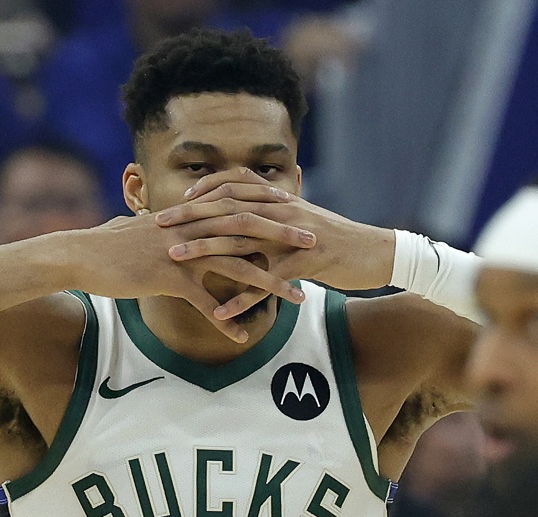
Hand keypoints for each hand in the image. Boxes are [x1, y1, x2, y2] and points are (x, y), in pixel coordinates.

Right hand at [72, 208, 310, 341]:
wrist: (80, 255)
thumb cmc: (110, 244)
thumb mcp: (144, 229)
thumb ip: (168, 226)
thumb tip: (174, 222)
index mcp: (191, 216)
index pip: (240, 209)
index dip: (271, 213)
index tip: (298, 216)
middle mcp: (192, 229)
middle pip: (249, 232)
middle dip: (284, 239)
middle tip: (316, 246)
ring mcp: (182, 253)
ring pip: (236, 268)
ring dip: (270, 284)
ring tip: (297, 298)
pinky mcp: (168, 278)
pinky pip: (204, 303)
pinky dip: (225, 320)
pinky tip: (243, 336)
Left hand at [156, 168, 394, 318]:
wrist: (378, 253)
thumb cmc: (339, 240)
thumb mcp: (304, 222)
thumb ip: (275, 217)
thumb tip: (249, 218)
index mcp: (281, 200)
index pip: (235, 185)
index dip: (204, 191)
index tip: (177, 201)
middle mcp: (283, 211)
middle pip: (228, 207)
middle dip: (190, 216)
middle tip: (159, 224)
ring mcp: (294, 236)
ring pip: (242, 239)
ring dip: (205, 249)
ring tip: (176, 259)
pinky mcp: (305, 263)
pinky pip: (268, 281)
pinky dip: (243, 297)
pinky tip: (222, 311)